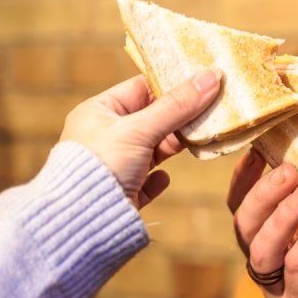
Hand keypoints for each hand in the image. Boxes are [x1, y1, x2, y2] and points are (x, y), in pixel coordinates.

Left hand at [59, 70, 220, 207]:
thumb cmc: (102, 164)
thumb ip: (176, 105)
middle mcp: (105, 136)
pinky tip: (164, 178)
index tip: (203, 79)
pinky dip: (158, 178)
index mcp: (98, 112)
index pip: (140, 88)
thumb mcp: (140, 129)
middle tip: (214, 107)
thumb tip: (211, 76)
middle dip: (180, 116)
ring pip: (153, 149)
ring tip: (202, 138)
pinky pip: (146, 180)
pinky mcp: (122, 193)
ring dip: (175, 145)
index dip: (171, 83)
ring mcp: (114, 165)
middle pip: (152, 118)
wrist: (83, 221)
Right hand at [228, 153, 297, 297]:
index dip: (245, 178)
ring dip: (281, 216)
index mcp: (275, 235)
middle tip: (289, 170)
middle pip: (244, 225)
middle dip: (262, 195)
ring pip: (261, 251)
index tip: (258, 148)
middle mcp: (270, 262)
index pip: (243, 205)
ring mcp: (283, 288)